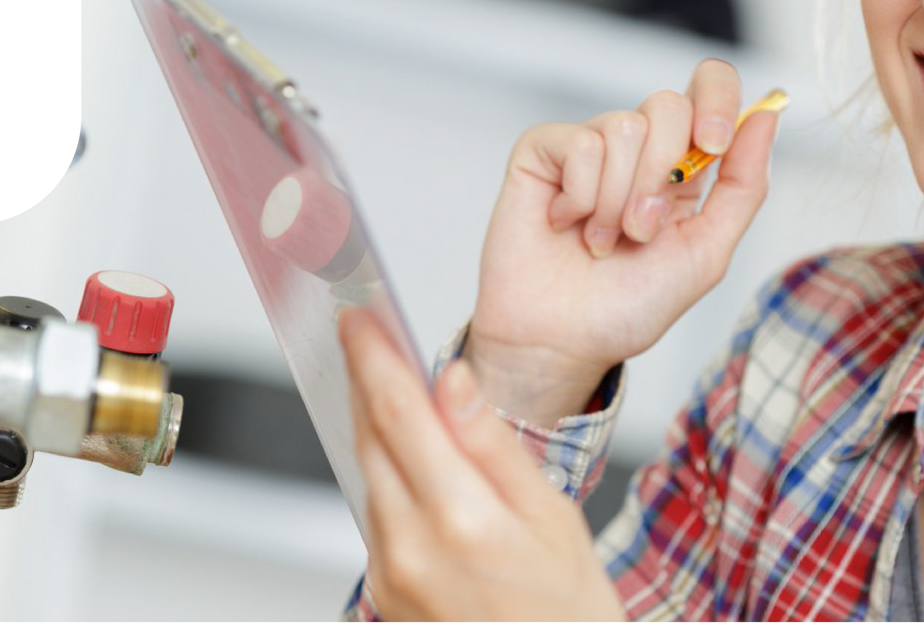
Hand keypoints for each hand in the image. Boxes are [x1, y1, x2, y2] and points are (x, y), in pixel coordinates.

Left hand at [340, 305, 624, 623]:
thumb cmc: (567, 608)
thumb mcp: (552, 514)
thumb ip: (491, 443)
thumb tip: (452, 380)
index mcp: (461, 518)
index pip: (399, 413)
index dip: (373, 356)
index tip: (356, 317)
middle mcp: (411, 548)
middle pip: (370, 438)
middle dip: (363, 378)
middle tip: (360, 331)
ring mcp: (390, 574)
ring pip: (368, 474)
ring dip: (371, 423)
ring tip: (383, 379)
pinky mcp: (383, 592)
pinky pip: (375, 513)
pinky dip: (383, 472)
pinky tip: (401, 451)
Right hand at [468, 59, 779, 423]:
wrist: (563, 341)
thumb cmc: (631, 304)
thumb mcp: (707, 251)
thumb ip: (744, 184)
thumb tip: (767, 114)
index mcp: (683, 163)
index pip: (710, 87)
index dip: (718, 99)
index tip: (714, 144)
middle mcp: (638, 146)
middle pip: (669, 105)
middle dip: (661, 177)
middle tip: (641, 231)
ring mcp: (589, 144)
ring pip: (624, 127)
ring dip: (618, 200)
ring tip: (601, 240)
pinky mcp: (543, 151)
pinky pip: (579, 144)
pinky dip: (580, 197)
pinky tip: (565, 224)